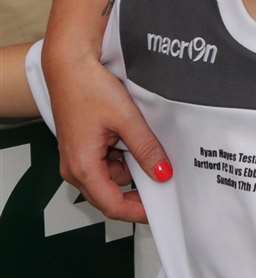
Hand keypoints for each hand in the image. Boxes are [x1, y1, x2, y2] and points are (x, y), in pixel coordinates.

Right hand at [42, 47, 170, 222]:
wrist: (69, 65)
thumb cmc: (90, 89)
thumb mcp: (126, 119)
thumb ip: (146, 148)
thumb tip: (163, 174)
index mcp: (83, 167)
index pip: (111, 204)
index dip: (137, 212)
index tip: (159, 211)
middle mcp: (75, 168)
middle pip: (109, 193)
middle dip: (136, 189)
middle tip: (164, 179)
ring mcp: (76, 157)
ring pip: (109, 175)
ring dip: (131, 168)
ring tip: (154, 152)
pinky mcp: (81, 146)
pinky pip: (104, 161)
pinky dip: (122, 155)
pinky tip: (136, 140)